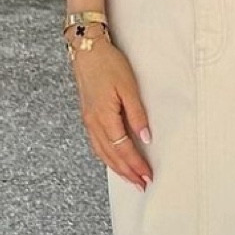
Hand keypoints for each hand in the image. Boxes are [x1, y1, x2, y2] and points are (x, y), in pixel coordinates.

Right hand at [71, 38, 152, 189]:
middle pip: (111, 156)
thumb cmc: (108, 64)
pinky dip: (107, 157)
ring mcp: (88, 121)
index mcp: (104, 117)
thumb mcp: (128, 88)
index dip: (136, 164)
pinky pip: (97, 144)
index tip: (147, 176)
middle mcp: (93, 123)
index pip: (123, 149)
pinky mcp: (88, 116)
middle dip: (127, 172)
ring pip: (102, 153)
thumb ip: (137, 115)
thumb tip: (146, 138)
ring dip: (117, 168)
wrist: (87, 49)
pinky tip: (114, 160)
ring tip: (130, 178)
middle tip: (141, 185)